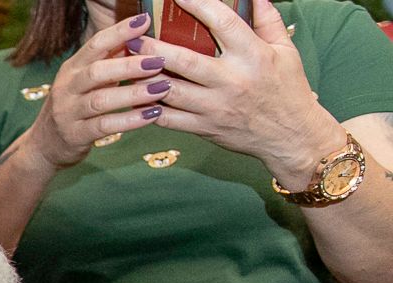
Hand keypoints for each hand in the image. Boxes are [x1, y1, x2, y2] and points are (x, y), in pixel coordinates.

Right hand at [24, 9, 169, 168]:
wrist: (45, 144)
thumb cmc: (75, 106)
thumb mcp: (85, 81)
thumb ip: (110, 61)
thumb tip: (143, 39)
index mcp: (72, 68)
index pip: (95, 44)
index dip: (120, 32)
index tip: (144, 21)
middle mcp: (66, 88)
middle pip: (97, 71)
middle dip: (130, 65)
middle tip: (159, 61)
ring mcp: (68, 113)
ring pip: (101, 100)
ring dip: (134, 93)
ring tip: (162, 88)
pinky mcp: (75, 135)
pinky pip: (104, 126)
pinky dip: (130, 120)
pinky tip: (151, 115)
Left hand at [142, 0, 342, 182]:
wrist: (290, 135)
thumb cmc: (287, 89)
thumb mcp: (285, 51)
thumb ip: (267, 21)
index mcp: (253, 56)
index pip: (223, 23)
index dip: (199, 5)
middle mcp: (231, 80)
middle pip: (185, 61)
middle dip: (155, 49)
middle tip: (132, 37)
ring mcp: (215, 107)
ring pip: (171, 91)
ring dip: (144, 78)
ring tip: (126, 65)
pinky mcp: (204, 128)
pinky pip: (169, 118)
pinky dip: (148, 108)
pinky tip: (133, 96)